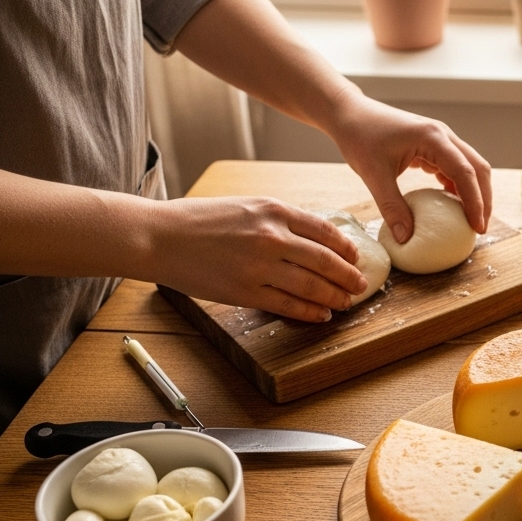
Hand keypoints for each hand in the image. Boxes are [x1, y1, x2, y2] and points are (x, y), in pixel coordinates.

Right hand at [147, 197, 366, 321]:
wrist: (160, 237)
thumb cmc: (200, 219)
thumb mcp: (246, 206)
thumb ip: (279, 219)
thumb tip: (313, 238)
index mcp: (274, 210)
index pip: (325, 231)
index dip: (346, 248)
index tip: (355, 258)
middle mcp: (272, 237)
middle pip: (326, 261)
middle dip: (349, 277)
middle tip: (361, 285)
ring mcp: (260, 267)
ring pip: (312, 286)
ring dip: (334, 297)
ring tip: (345, 303)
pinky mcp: (245, 292)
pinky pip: (288, 305)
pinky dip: (310, 312)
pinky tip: (320, 315)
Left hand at [327, 95, 491, 244]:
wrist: (350, 113)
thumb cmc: (359, 137)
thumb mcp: (373, 175)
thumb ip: (391, 207)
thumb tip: (406, 238)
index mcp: (433, 138)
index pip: (465, 172)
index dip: (475, 202)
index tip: (477, 227)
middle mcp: (443, 135)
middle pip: (478, 168)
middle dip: (483, 199)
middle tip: (480, 228)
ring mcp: (440, 138)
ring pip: (470, 166)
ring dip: (474, 192)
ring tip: (471, 220)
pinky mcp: (433, 145)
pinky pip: (455, 166)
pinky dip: (459, 186)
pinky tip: (452, 205)